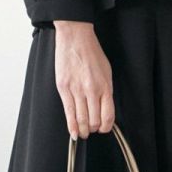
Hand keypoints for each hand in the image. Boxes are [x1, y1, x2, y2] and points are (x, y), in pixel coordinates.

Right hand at [53, 21, 114, 137]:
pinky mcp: (63, 88)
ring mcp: (76, 90)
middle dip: (93, 129)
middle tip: (91, 131)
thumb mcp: (106, 72)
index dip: (106, 127)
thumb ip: (106, 91)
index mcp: (105, 86)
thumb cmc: (92, 53)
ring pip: (81, 119)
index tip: (104, 128)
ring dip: (82, 130)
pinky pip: (68, 112)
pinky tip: (73, 132)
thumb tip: (104, 109)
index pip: (108, 115)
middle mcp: (91, 90)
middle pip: (94, 120)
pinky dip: (71, 126)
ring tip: (82, 133)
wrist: (75, 38)